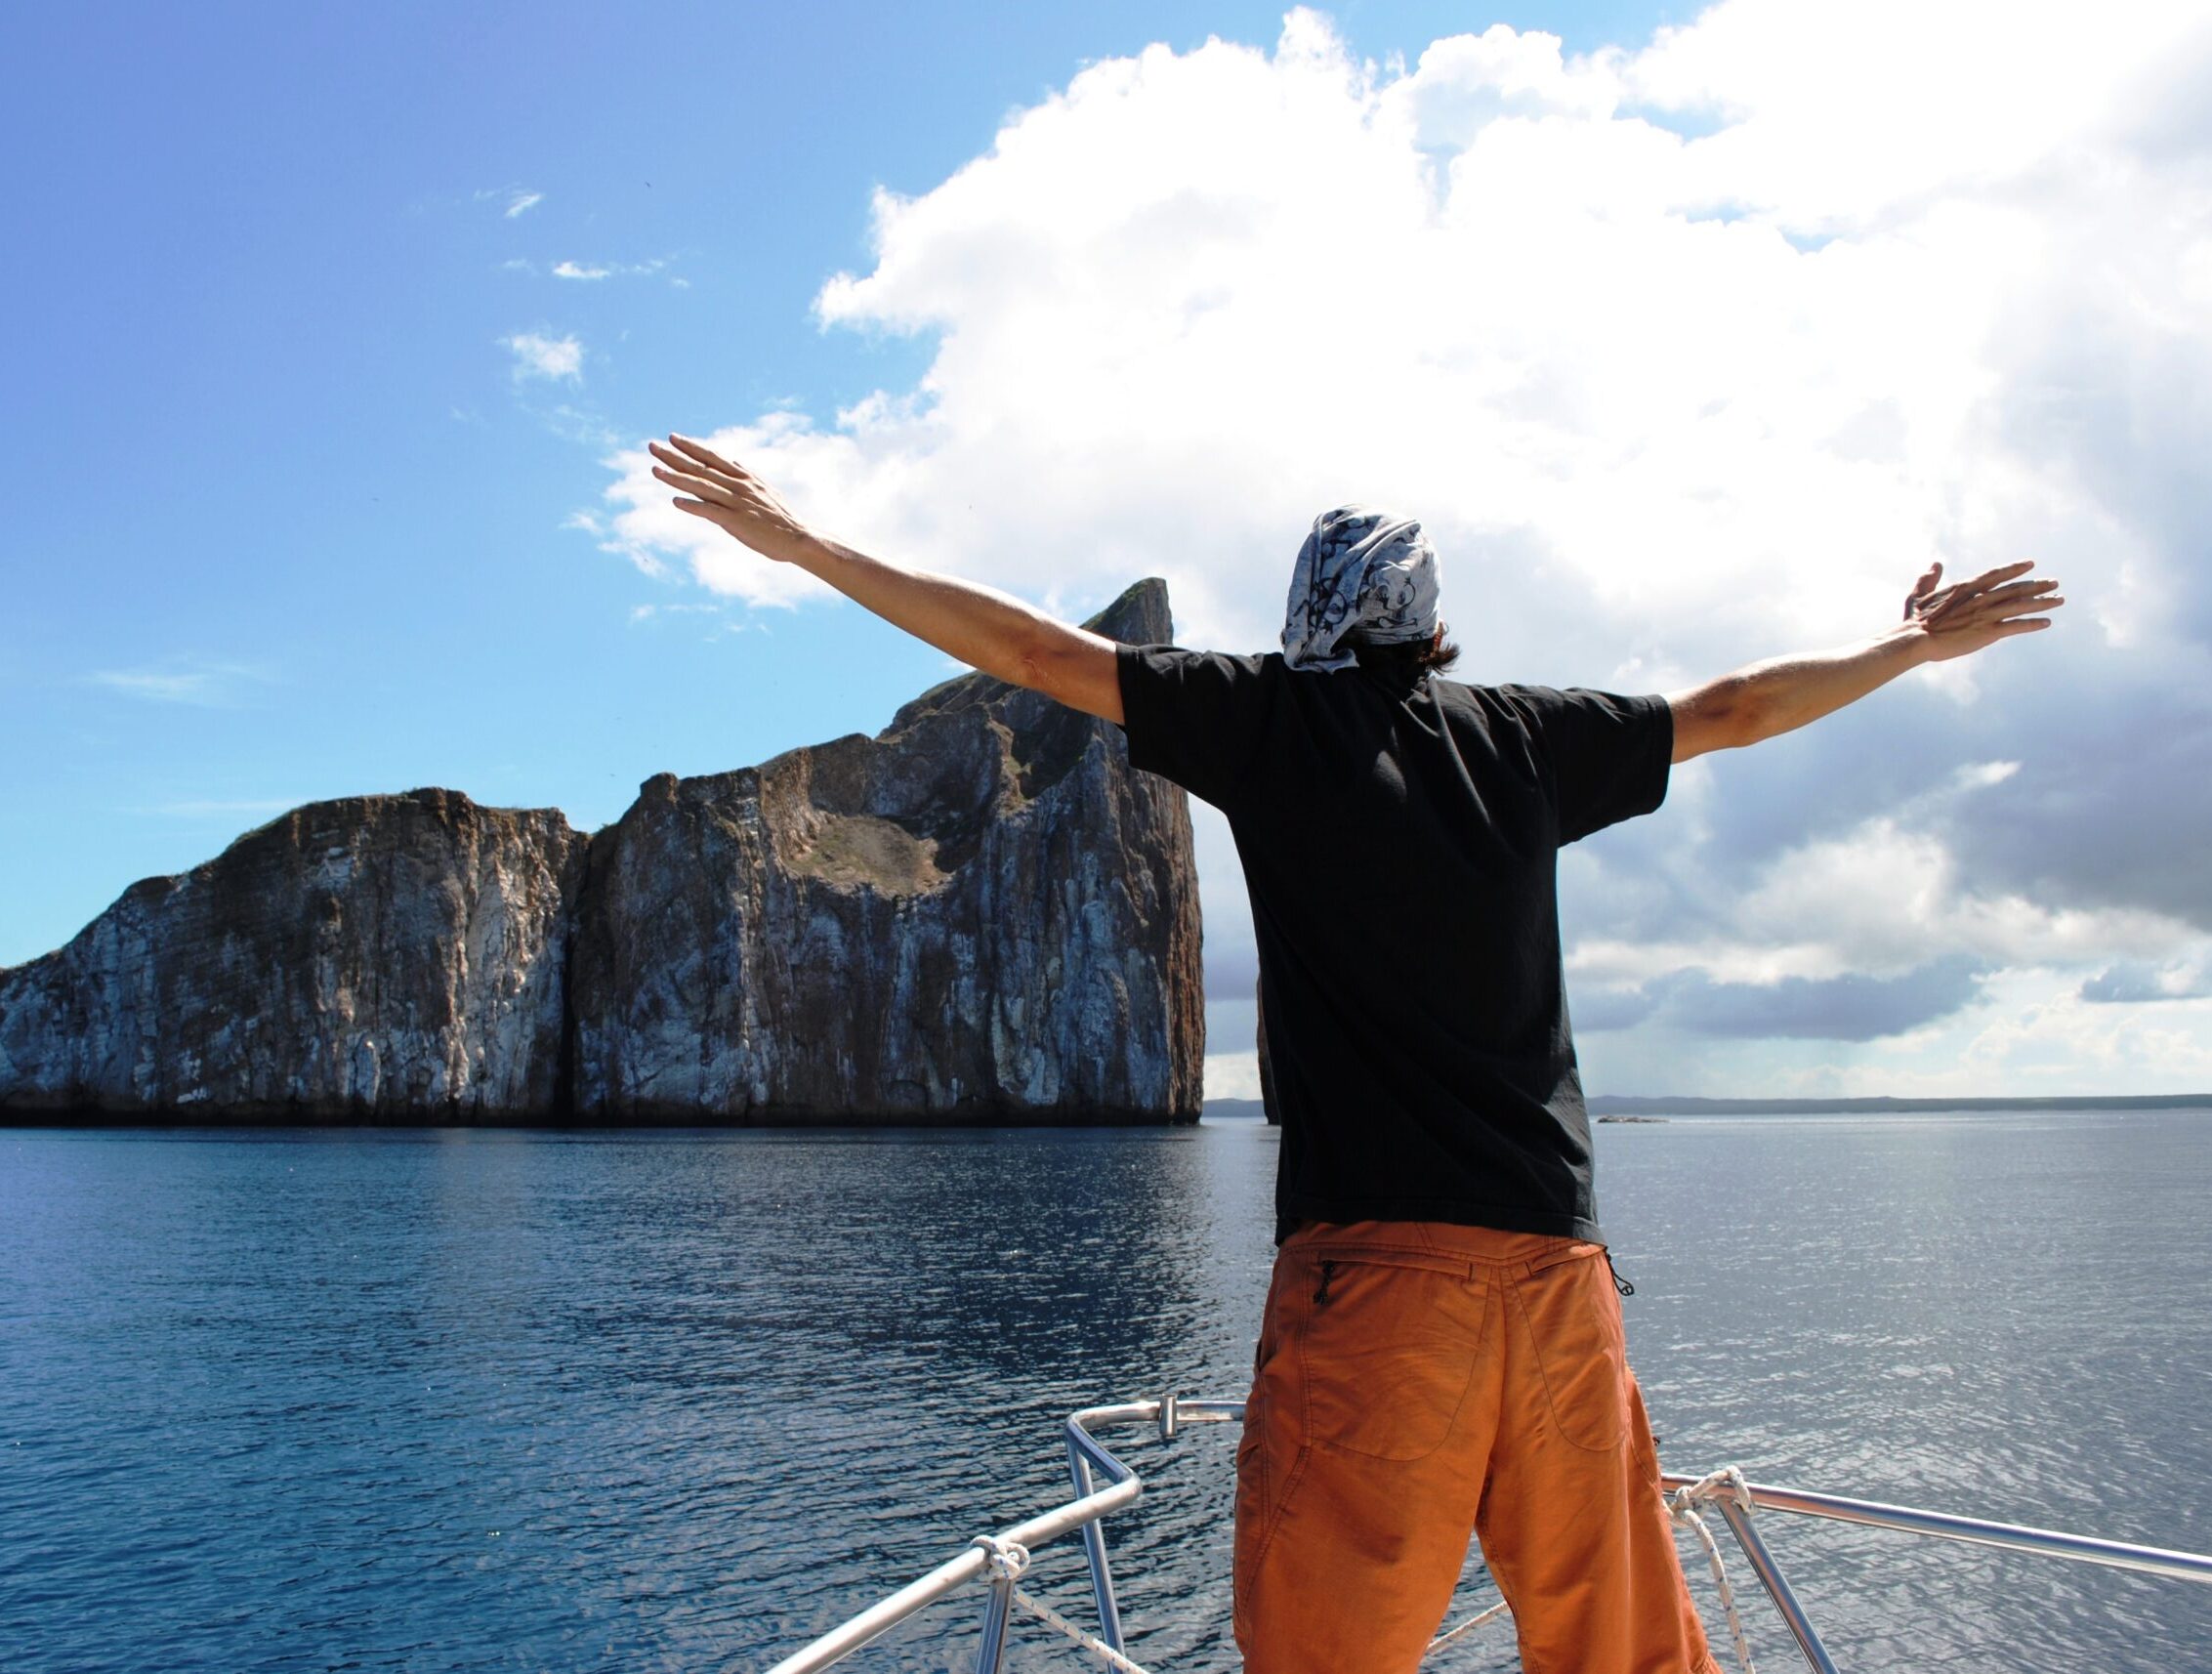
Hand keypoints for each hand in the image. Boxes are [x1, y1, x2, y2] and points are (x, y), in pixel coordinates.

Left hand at [647, 435, 814, 562]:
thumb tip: (734, 462)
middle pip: (700, 468)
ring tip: (654, 470)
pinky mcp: (737, 521)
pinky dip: (693, 506)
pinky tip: (675, 501)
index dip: (691, 447)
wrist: (800, 538)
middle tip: (652, 446)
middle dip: (674, 456)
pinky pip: (711, 512)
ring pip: (701, 486)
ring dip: (676, 478)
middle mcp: (738, 486)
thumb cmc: (782, 519)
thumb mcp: (766, 490)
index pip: (712, 458)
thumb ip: (747, 476)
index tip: (672, 438)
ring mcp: (737, 502)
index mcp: (744, 478)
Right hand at [1901, 559, 2064, 661]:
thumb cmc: (1913, 620)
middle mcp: (1980, 598)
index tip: (2031, 564)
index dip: (2014, 568)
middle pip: (2015, 588)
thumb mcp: (1918, 595)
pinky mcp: (1988, 633)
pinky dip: (2032, 624)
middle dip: (2037, 585)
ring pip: (2021, 605)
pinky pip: (2016, 626)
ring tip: (2059, 599)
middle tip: (2055, 582)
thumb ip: (1928, 578)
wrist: (1916, 639)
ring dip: (2042, 602)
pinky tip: (2046, 623)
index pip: (1996, 575)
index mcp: (1965, 588)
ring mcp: (1985, 615)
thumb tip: (1936, 563)